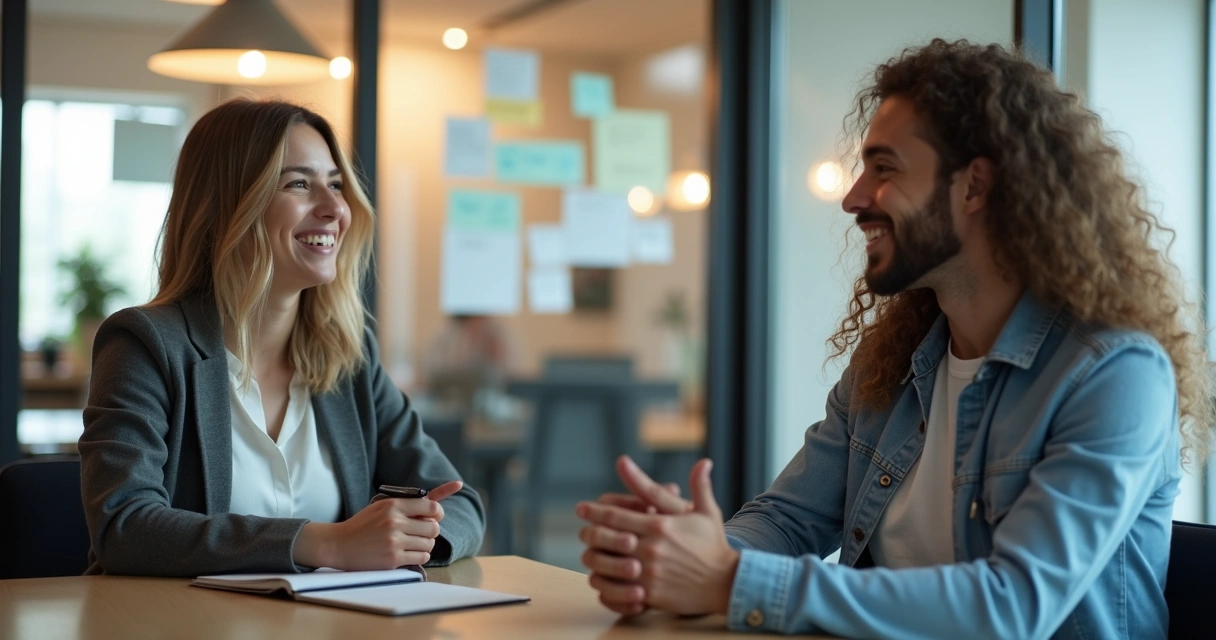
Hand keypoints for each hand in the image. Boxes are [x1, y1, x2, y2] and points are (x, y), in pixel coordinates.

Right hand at [294, 480, 463, 569]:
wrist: (339, 545)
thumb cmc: (362, 525)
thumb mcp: (381, 507)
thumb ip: (405, 506)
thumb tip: (435, 508)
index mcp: (393, 506)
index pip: (431, 506)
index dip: (437, 512)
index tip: (435, 516)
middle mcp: (395, 522)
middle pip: (434, 527)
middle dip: (431, 530)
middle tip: (422, 532)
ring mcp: (394, 542)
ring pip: (429, 544)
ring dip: (425, 544)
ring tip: (413, 543)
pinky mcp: (393, 559)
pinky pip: (422, 558)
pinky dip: (420, 556)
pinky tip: (410, 553)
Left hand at [577, 459, 738, 615]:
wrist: (726, 582)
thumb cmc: (714, 545)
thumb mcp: (707, 513)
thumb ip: (699, 486)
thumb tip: (705, 462)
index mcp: (660, 525)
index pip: (617, 515)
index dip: (595, 511)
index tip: (581, 508)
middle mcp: (651, 547)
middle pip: (606, 538)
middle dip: (590, 533)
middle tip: (581, 530)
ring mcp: (649, 572)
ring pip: (608, 563)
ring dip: (594, 558)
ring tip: (588, 553)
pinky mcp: (651, 594)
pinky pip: (619, 588)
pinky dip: (607, 582)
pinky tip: (602, 578)